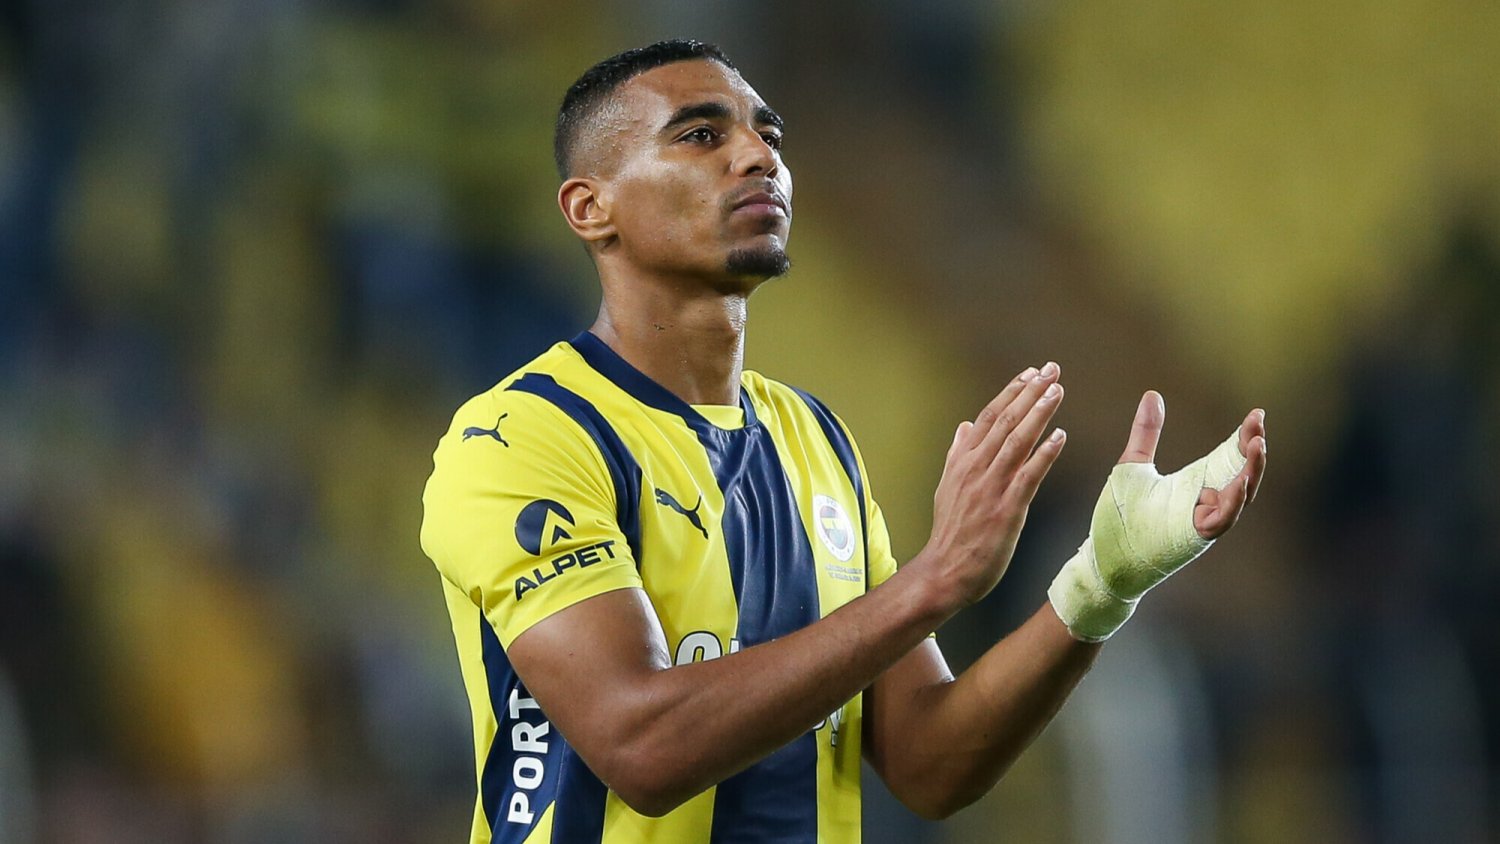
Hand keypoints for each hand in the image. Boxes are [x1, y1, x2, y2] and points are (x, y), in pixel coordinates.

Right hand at [924, 362, 1067, 606]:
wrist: (945, 572)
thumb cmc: (951, 534)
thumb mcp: (947, 487)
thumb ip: (957, 454)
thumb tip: (965, 426)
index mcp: (962, 462)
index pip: (989, 417)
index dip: (1011, 393)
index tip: (1031, 373)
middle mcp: (975, 469)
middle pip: (1005, 422)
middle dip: (1030, 393)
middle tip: (1051, 370)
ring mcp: (990, 488)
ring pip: (1017, 441)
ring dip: (1039, 414)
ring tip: (1057, 391)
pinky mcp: (1006, 509)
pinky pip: (1029, 476)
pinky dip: (1044, 454)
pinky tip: (1060, 436)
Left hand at [1117, 391, 1267, 539]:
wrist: (1105, 559)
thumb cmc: (1121, 518)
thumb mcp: (1132, 465)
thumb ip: (1146, 433)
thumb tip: (1152, 394)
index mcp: (1195, 483)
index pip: (1228, 456)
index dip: (1243, 436)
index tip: (1256, 413)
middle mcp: (1205, 502)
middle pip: (1241, 473)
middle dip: (1254, 448)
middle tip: (1259, 420)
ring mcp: (1203, 522)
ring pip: (1239, 497)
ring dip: (1251, 471)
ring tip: (1259, 444)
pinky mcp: (1195, 538)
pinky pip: (1222, 521)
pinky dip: (1233, 502)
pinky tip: (1240, 482)